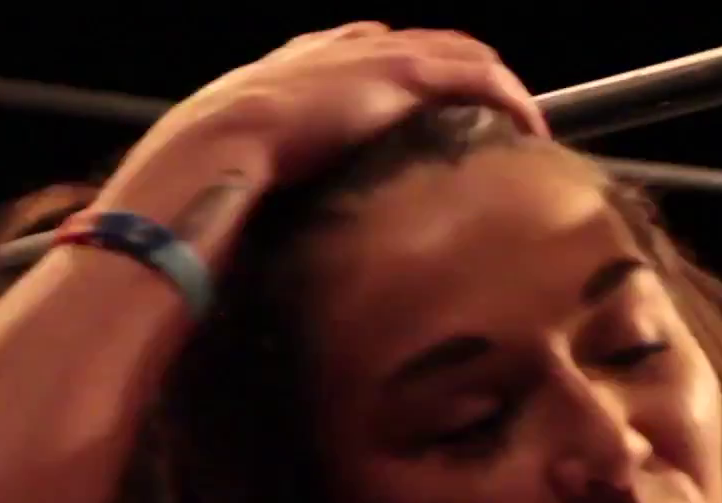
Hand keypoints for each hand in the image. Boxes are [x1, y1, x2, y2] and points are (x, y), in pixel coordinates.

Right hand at [117, 23, 544, 192]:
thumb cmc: (194, 187)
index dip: (386, 76)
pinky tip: (526, 125)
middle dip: (446, 71)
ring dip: (485, 82)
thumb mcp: (220, 181)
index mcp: (277, 75)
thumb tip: (236, 237)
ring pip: (449, 52)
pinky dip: (505, 95)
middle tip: (478, 113)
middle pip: (406, 46)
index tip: (407, 114)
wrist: (201, 162)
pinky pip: (473, 75)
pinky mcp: (398, 76)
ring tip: (515, 119)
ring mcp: (364, 59)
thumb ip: (243, 189)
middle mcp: (326, 52)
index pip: (346, 56)